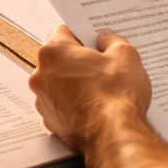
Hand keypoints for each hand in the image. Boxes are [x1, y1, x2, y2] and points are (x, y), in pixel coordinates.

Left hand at [29, 25, 151, 154]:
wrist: (113, 137)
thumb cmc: (116, 96)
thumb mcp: (126, 56)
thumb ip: (114, 41)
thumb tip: (107, 38)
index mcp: (54, 52)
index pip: (62, 30)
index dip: (82, 34)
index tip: (95, 40)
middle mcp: (41, 75)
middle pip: (59, 58)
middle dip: (79, 59)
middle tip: (103, 64)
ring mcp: (43, 101)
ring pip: (59, 82)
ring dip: (75, 82)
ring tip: (102, 88)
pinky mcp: (51, 121)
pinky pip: (61, 104)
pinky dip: (74, 103)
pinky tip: (95, 106)